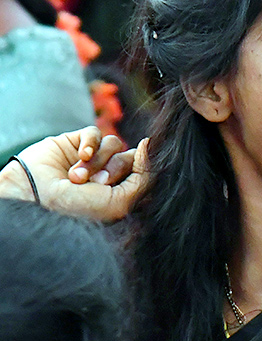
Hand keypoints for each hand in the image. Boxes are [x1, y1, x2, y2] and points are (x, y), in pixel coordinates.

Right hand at [0, 126, 148, 221]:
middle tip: (96, 183)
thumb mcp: (119, 202)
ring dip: (96, 161)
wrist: (33, 196)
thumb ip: (144, 176)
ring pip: (114, 144)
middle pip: (130, 157)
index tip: (128, 176)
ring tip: (76, 177)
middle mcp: (108, 175)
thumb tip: (149, 145)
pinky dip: (90, 144)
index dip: (141, 170)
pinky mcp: (76, 143)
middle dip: (114, 169)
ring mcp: (93, 159)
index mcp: (120, 193)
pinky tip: (79, 156)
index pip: (145, 172)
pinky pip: (95, 133)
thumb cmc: (76, 207)